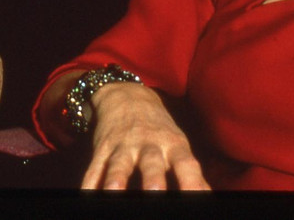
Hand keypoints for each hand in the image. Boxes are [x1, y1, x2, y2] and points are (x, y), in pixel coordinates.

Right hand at [81, 82, 209, 190]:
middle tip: (156, 194)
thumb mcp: (178, 144)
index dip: (193, 182)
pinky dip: (89, 182)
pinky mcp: (103, 148)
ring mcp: (123, 145)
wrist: (126, 96)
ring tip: (113, 193)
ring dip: (116, 180)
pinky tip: (86, 194)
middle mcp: (149, 144)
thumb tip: (207, 195)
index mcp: (173, 145)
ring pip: (119, 165)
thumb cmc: (159, 129)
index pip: (186, 165)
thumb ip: (189, 172)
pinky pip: (94, 167)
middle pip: (151, 163)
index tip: (200, 198)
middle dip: (153, 180)